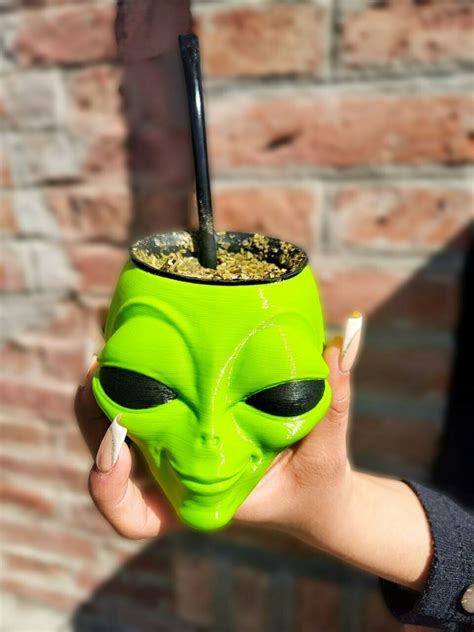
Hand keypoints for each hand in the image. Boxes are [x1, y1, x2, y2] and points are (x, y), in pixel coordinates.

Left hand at [74, 314, 360, 540]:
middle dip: (95, 418)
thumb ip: (333, 405)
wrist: (317, 487)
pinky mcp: (189, 418)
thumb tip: (335, 347)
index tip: (116, 447)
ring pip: (119, 426)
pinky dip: (138, 373)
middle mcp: (179, 478)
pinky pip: (149, 399)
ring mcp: (179, 448)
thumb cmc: (316, 481)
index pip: (135, 517)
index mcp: (199, 502)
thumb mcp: (327, 453)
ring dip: (105, 390)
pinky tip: (142, 338)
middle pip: (110, 462)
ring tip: (108, 348)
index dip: (111, 490)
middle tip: (97, 374)